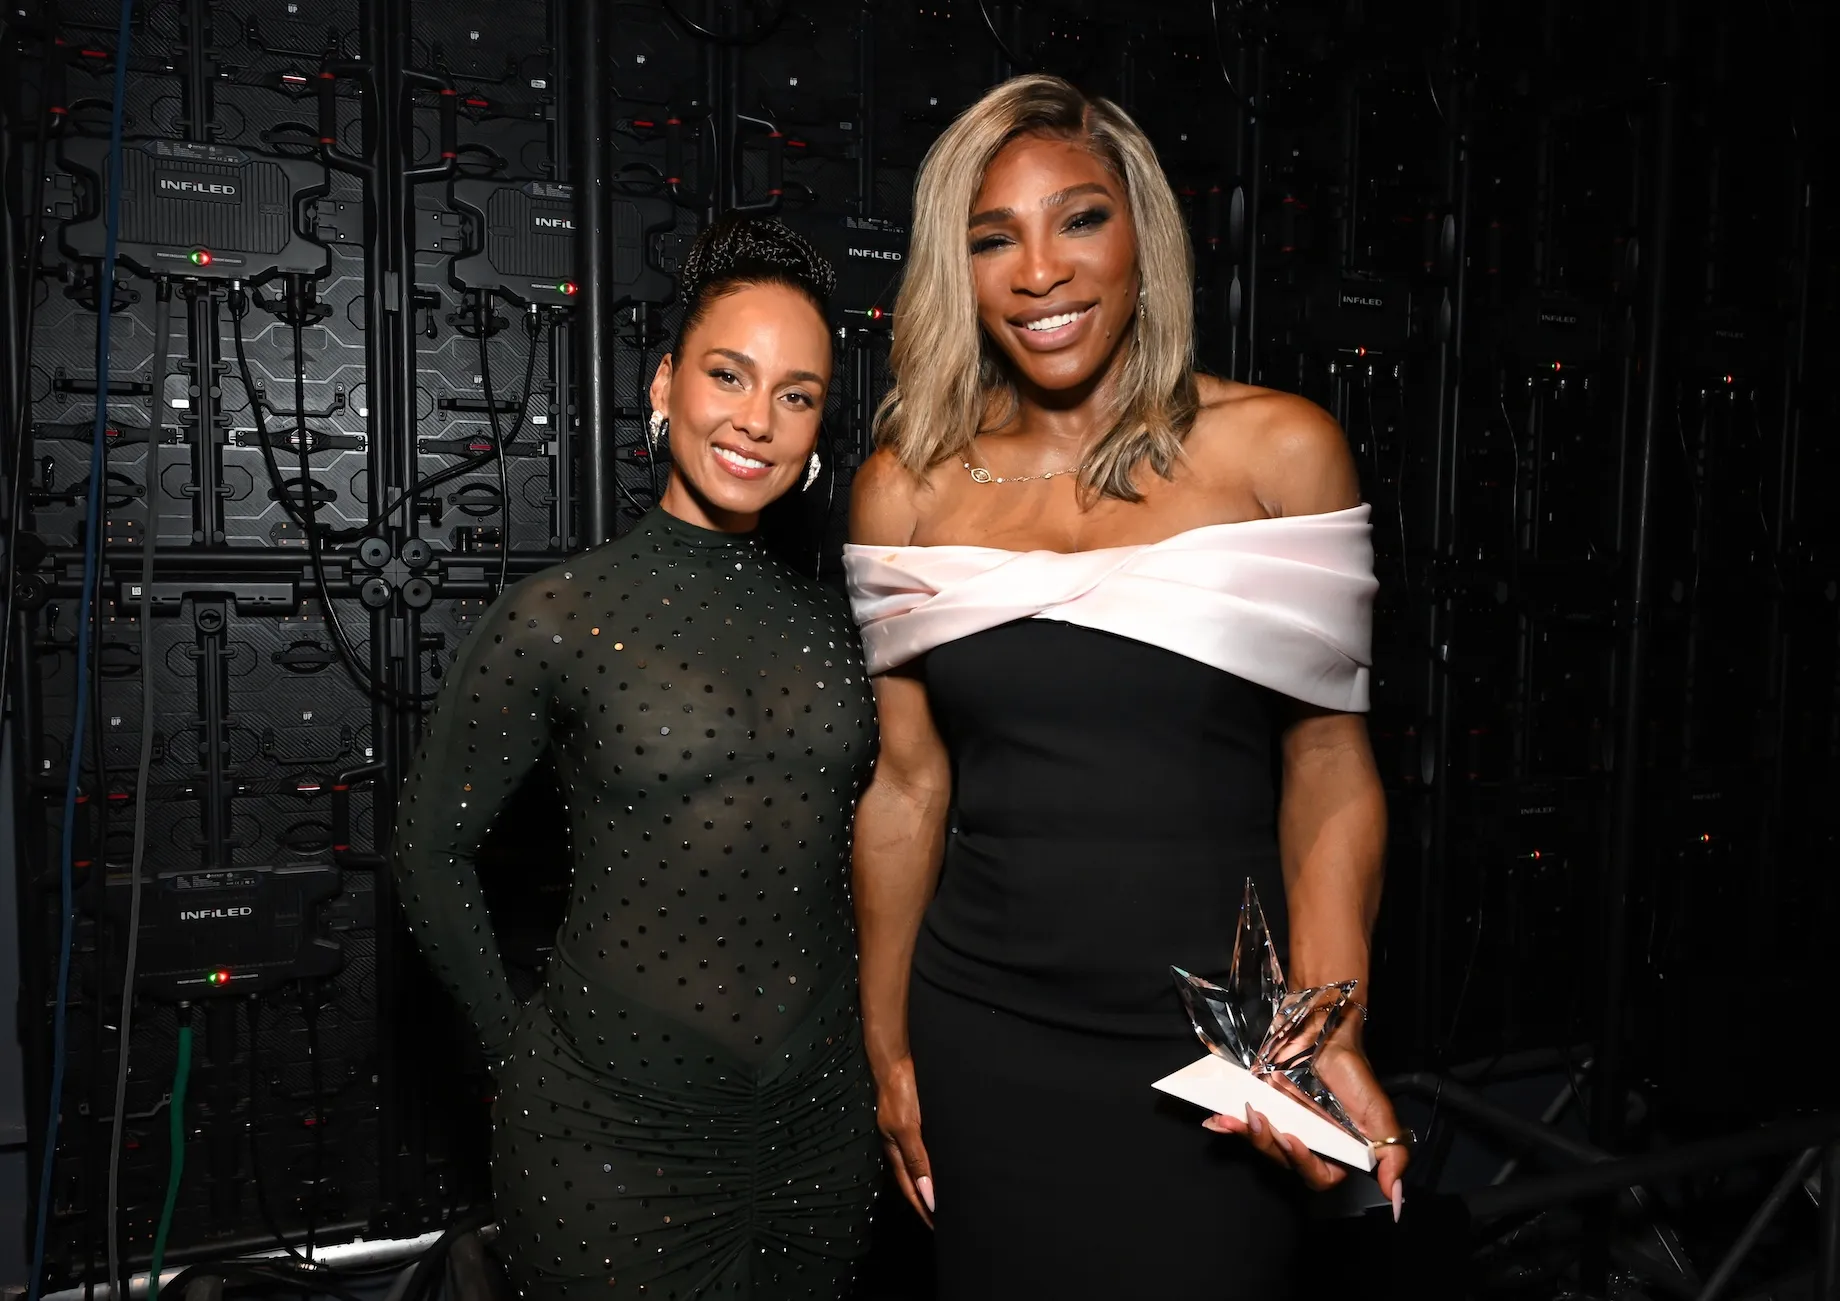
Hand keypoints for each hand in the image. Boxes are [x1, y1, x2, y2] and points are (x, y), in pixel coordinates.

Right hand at [872, 1054, 934, 1226]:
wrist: (895, 1062)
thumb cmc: (899, 1093)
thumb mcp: (908, 1128)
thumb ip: (918, 1160)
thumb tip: (928, 1194)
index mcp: (895, 1153)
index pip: (911, 1190)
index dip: (923, 1209)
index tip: (937, 1226)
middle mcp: (900, 1147)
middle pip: (915, 1181)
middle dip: (927, 1201)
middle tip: (945, 1218)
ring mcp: (906, 1134)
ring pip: (920, 1166)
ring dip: (932, 1182)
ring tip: (947, 1197)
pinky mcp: (915, 1122)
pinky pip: (925, 1149)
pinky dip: (933, 1163)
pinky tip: (944, 1163)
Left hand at [1202, 1038, 1410, 1217]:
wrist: (1322, 1029)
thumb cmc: (1352, 1072)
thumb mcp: (1378, 1113)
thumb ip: (1391, 1155)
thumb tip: (1397, 1200)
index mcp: (1335, 1151)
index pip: (1319, 1176)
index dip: (1304, 1165)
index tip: (1292, 1141)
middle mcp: (1308, 1142)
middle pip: (1284, 1161)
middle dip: (1269, 1145)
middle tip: (1260, 1120)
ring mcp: (1283, 1123)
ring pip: (1261, 1144)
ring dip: (1247, 1134)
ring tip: (1239, 1115)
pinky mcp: (1261, 1105)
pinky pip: (1242, 1123)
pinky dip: (1228, 1124)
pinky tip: (1216, 1121)